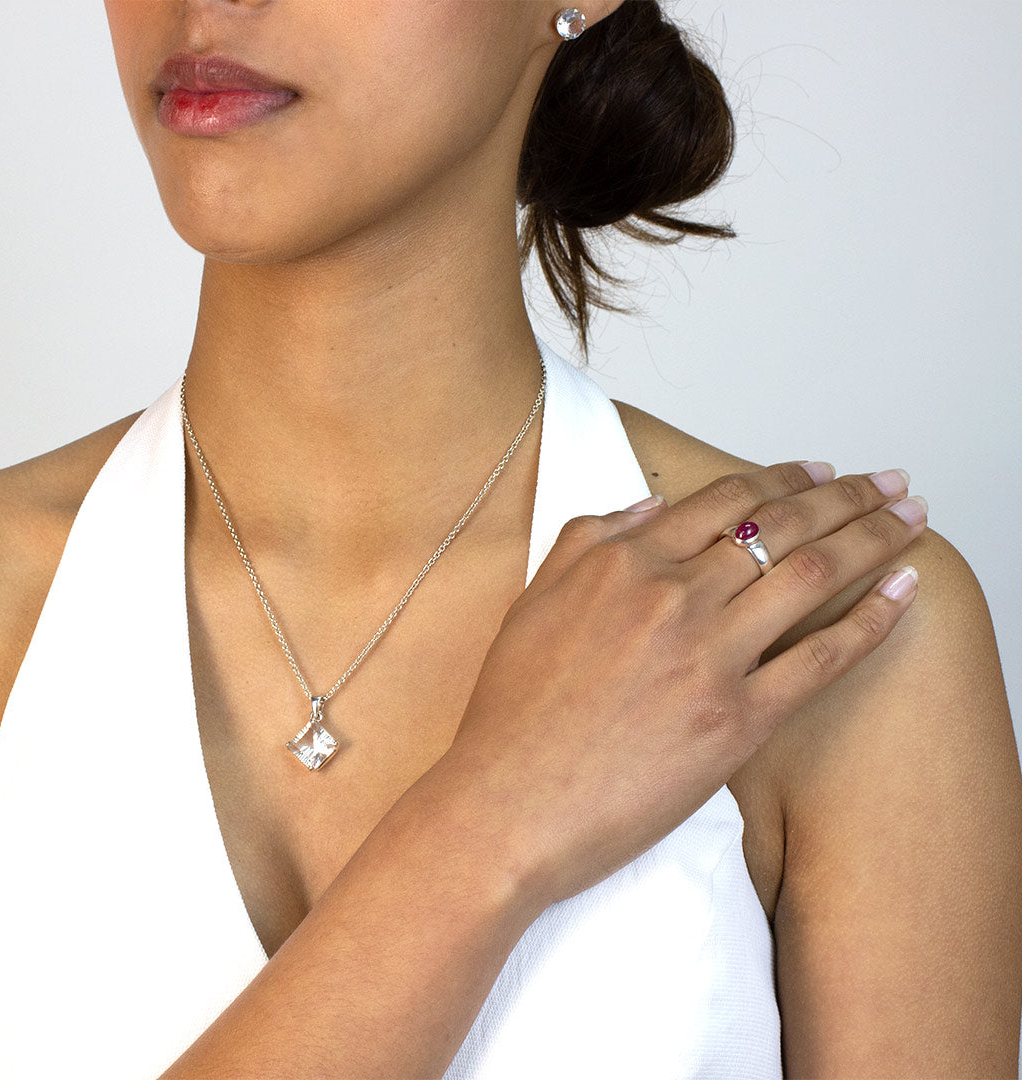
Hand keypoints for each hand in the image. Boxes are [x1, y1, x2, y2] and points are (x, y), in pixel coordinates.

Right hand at [437, 461, 925, 912]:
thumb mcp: (532, 601)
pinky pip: (820, 659)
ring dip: (873, 536)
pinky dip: (870, 620)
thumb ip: (587, 539)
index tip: (820, 472)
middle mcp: (672, 595)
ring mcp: (708, 656)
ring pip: (810, 576)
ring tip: (910, 515)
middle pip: (781, 526)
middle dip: (847, 495)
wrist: (509, 803)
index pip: (724, 499)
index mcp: (623, 561)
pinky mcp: (737, 720)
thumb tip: (649, 507)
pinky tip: (902, 591)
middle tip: (889, 480)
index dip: (784, 477)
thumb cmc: (513, 712)